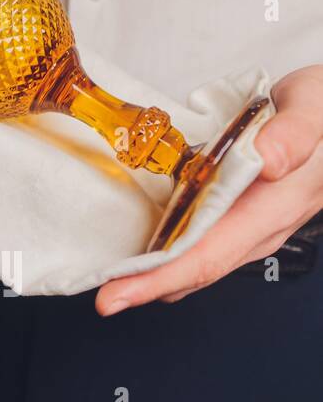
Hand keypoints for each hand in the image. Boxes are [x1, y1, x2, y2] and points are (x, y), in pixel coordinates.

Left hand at [95, 65, 322, 315]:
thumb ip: (295, 132)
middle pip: (195, 268)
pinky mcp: (238, 210)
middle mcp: (258, 224)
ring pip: (194, 258)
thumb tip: (269, 161)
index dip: (160, 279)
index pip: (210, 256)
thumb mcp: (314, 106)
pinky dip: (166, 250)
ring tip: (109, 278)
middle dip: (145, 285)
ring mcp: (248, 221)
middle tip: (101, 295)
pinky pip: (198, 239)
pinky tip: (138, 249)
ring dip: (153, 272)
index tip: (117, 293)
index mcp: (274, 206)